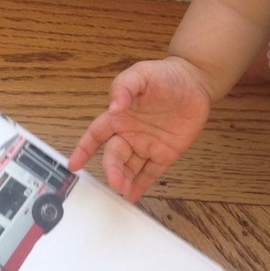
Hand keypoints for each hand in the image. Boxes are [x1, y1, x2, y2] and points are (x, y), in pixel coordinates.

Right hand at [68, 57, 212, 200]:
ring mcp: (147, 145)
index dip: (84, 149)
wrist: (194, 81)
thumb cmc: (164, 75)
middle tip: (114, 180)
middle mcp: (130, 134)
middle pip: (114, 156)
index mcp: (119, 117)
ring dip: (124, 180)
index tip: (74, 164)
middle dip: (112, 169)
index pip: (96, 135)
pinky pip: (151, 172)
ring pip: (130, 168)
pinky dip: (142, 185)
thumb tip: (114, 107)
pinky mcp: (165, 153)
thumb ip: (124, 88)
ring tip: (123, 190)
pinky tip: (133, 195)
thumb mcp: (140, 75)